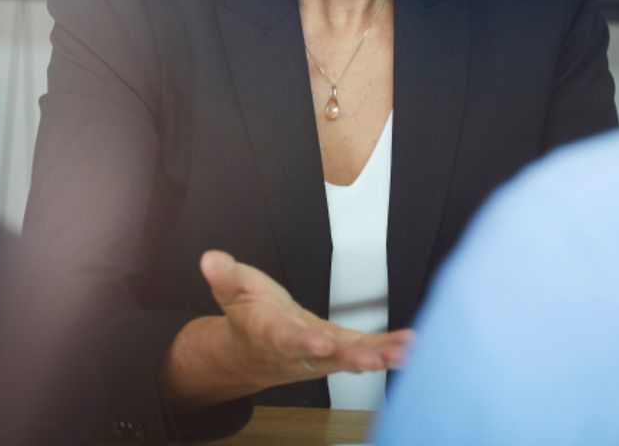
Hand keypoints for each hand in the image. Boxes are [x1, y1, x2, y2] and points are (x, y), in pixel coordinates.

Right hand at [200, 249, 412, 387]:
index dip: (303, 342)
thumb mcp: (233, 289)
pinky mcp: (338, 352)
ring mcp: (321, 355)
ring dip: (377, 357)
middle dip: (350, 358)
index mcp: (271, 334)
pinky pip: (363, 352)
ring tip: (402, 353)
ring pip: (350, 359)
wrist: (253, 351)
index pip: (287, 339)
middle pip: (325, 357)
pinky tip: (408, 345)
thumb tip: (210, 258)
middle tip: (373, 359)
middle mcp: (299, 351)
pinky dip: (385, 349)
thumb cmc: (248, 316)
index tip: (320, 342)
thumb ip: (224, 275)